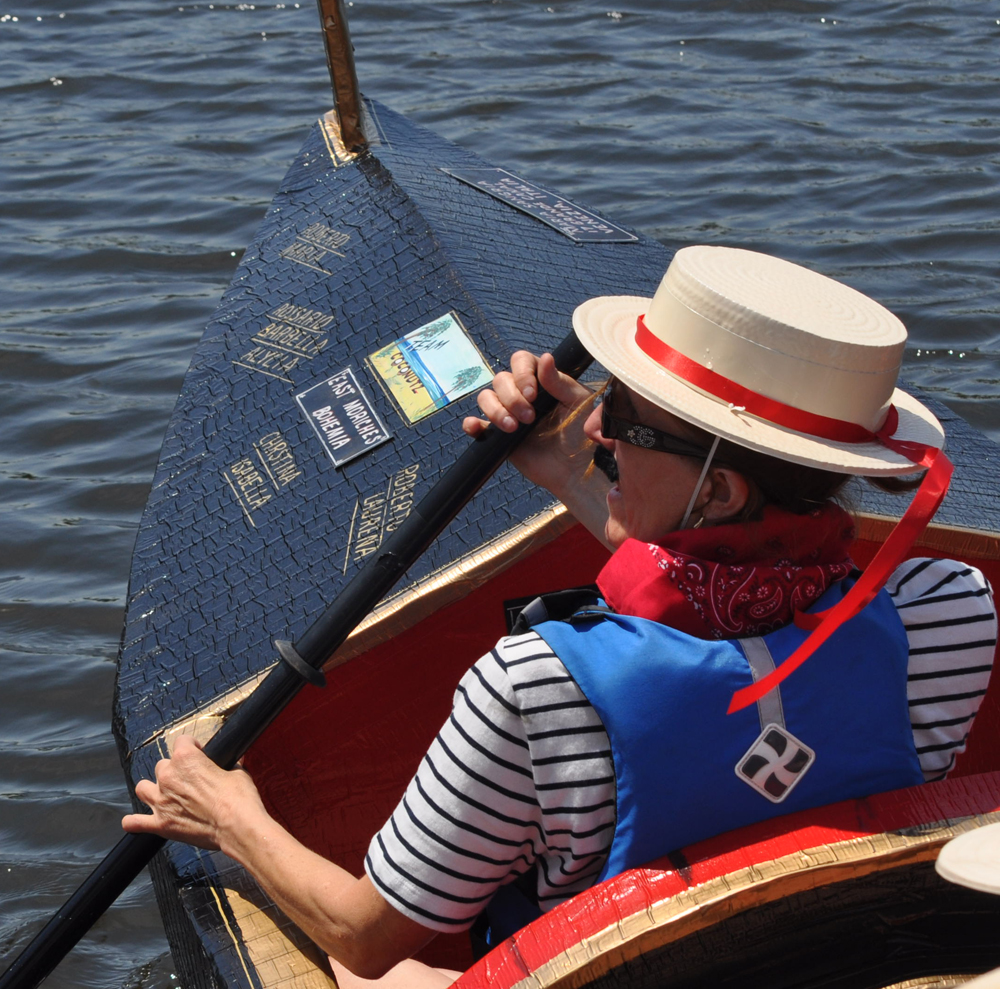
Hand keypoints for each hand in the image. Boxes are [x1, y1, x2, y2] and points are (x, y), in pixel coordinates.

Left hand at [122, 735, 266, 850]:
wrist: (237, 827)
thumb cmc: (239, 799)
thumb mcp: (238, 773)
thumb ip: (228, 765)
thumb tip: (232, 762)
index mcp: (187, 759)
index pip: (182, 741)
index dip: (193, 747)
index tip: (200, 754)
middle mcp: (169, 777)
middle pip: (162, 765)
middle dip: (174, 771)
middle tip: (189, 781)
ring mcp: (161, 801)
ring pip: (143, 788)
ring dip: (152, 789)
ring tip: (164, 794)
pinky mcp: (161, 824)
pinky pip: (136, 822)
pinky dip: (134, 822)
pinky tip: (135, 822)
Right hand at [463, 351, 600, 499]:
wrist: (574, 469)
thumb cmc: (581, 432)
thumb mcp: (577, 402)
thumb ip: (559, 381)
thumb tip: (545, 357)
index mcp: (541, 380)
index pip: (521, 361)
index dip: (522, 373)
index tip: (532, 394)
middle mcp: (522, 393)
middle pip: (501, 379)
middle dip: (512, 398)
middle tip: (530, 418)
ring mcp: (508, 413)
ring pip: (486, 397)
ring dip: (495, 410)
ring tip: (512, 428)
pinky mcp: (497, 436)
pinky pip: (476, 425)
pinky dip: (472, 424)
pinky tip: (476, 427)